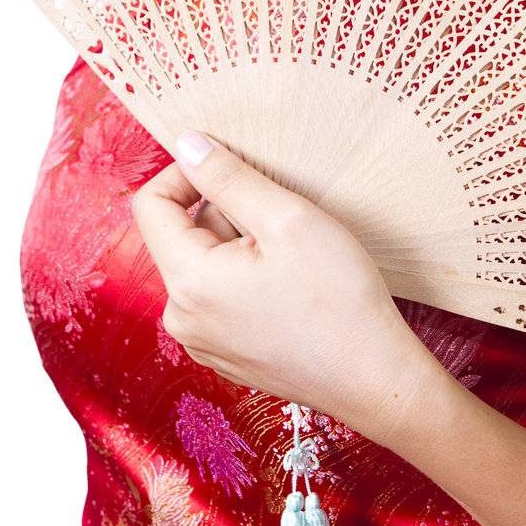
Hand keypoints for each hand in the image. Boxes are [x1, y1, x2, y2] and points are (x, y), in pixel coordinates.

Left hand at [130, 130, 440, 444]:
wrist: (375, 380)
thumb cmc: (339, 300)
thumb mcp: (287, 219)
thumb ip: (229, 178)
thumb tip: (187, 145)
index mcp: (187, 282)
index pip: (150, 205)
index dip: (186, 173)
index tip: (233, 168)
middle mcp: (182, 318)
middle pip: (182, 235)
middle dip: (226, 213)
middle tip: (282, 219)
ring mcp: (203, 342)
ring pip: (205, 265)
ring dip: (241, 245)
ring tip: (295, 256)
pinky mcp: (227, 355)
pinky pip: (220, 297)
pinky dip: (248, 278)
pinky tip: (293, 286)